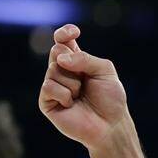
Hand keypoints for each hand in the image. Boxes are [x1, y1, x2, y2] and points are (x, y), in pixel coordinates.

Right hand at [39, 24, 129, 152]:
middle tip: (83, 78)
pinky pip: (48, 86)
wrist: (110, 125)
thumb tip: (60, 59)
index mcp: (76, 61)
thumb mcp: (105, 71)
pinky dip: (64, 94)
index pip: (63, 41)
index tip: (74, 32)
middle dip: (72, 61)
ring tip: (80, 95)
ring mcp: (53, 86)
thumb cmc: (110, 99)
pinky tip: (71, 104)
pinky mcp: (46, 101)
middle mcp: (62, 71)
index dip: (64, 33)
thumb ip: (85, 59)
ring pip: (53, 69)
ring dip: (73, 83)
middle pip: (57, 51)